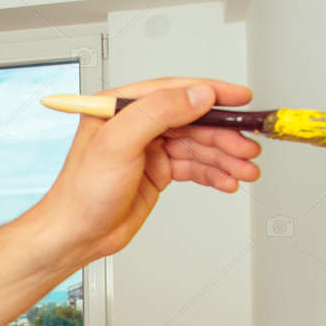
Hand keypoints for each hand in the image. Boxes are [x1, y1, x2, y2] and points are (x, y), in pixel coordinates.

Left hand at [46, 77, 261, 258]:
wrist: (77, 234)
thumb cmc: (82, 192)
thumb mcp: (117, 143)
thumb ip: (157, 113)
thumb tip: (196, 95)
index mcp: (120, 106)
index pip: (173, 90)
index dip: (210, 93)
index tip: (239, 98)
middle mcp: (135, 124)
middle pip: (192, 120)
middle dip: (223, 134)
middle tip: (248, 147)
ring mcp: (148, 148)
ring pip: (197, 145)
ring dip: (224, 157)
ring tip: (245, 169)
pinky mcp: (157, 172)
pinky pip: (193, 166)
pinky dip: (213, 173)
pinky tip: (228, 180)